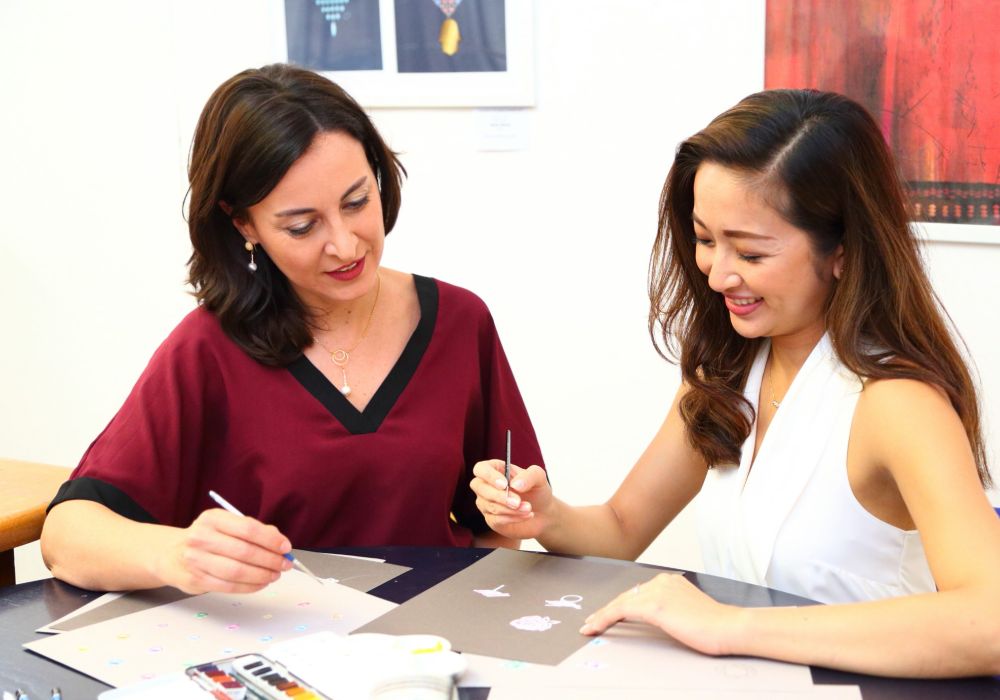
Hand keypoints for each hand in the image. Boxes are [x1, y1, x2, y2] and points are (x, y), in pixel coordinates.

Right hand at [159, 509, 293, 593]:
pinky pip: (229, 586)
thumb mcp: (226, 525)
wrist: (172, 554)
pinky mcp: (195, 580)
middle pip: (245, 551)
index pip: (248, 529)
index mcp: (213, 518)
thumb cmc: (208, 538)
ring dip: (262, 575)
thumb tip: (280, 542)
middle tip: (285, 564)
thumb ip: (253, 530)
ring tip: (274, 574)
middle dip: (270, 560)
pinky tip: (261, 583)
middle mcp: (201, 537)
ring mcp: (196, 560)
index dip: (271, 540)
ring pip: (237, 571)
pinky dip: (250, 586)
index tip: (285, 547)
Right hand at [470, 459, 551, 540]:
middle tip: (518, 501)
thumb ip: (530, 476)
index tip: (504, 484)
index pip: (481, 469)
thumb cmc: (537, 490)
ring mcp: (486, 503)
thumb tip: (515, 485)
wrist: (543, 512)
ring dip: (511, 509)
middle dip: (499, 496)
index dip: (489, 476)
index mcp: (495, 469)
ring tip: (528, 508)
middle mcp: (486, 485)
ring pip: (490, 505)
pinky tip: (526, 515)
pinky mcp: (491, 519)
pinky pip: (496, 519)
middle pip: (479, 488)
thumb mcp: (539, 478)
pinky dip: (513, 518)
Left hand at [579, 573, 741, 655]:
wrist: (728, 627)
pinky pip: (620, 611)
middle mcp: (661, 581)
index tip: (608, 614)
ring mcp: (656, 591)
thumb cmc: (714, 625)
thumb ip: (671, 609)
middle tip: (591, 621)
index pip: (637, 592)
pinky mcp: (653, 604)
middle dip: (607, 609)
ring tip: (589, 627)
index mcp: (670, 581)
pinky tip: (595, 627)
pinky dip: (604, 618)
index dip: (620, 604)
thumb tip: (658, 618)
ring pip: (620, 602)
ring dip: (602, 615)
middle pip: (626, 596)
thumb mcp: (688, 611)